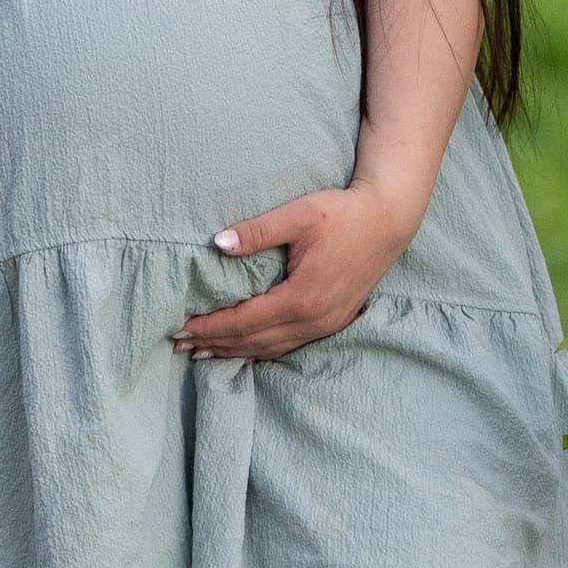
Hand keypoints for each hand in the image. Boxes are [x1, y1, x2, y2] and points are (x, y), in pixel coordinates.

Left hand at [171, 182, 421, 361]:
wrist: (388, 220)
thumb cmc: (342, 214)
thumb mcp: (298, 215)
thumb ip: (256, 231)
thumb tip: (217, 243)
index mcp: (300, 297)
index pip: (243, 320)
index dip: (210, 326)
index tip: (180, 327)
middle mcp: (312, 320)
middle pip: (253, 341)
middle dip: (215, 344)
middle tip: (179, 345)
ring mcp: (325, 324)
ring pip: (271, 348)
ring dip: (236, 352)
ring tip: (204, 353)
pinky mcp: (333, 321)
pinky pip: (289, 345)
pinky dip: (262, 350)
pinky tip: (247, 349)